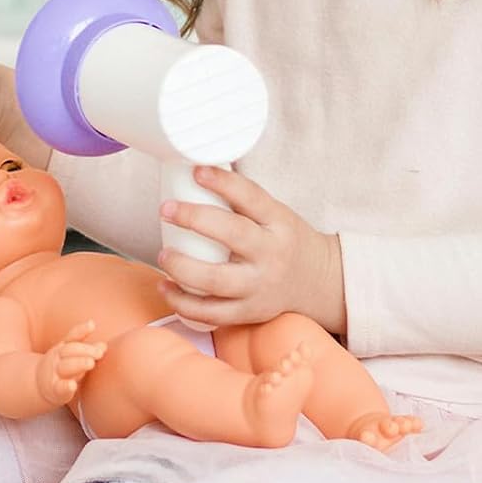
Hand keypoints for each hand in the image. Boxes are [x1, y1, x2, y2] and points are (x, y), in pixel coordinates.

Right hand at [36, 321, 105, 405]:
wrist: (41, 386)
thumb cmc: (64, 370)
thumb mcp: (72, 357)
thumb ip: (87, 351)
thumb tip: (104, 345)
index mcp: (62, 348)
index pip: (72, 337)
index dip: (81, 330)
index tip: (92, 325)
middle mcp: (57, 358)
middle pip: (69, 350)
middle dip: (85, 350)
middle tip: (100, 352)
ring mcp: (54, 373)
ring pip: (65, 366)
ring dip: (78, 363)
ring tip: (91, 363)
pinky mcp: (54, 390)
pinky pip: (59, 387)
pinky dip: (66, 386)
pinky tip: (72, 385)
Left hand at [157, 166, 345, 333]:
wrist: (318, 282)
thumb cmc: (284, 240)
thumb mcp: (275, 214)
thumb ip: (242, 199)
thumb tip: (195, 169)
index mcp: (279, 222)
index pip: (252, 197)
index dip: (223, 182)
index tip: (197, 171)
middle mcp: (271, 254)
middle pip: (233, 235)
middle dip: (195, 219)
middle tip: (166, 210)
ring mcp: (259, 287)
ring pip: (216, 280)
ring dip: (182, 267)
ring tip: (163, 255)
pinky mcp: (248, 312)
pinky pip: (210, 313)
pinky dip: (182, 302)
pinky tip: (165, 286)